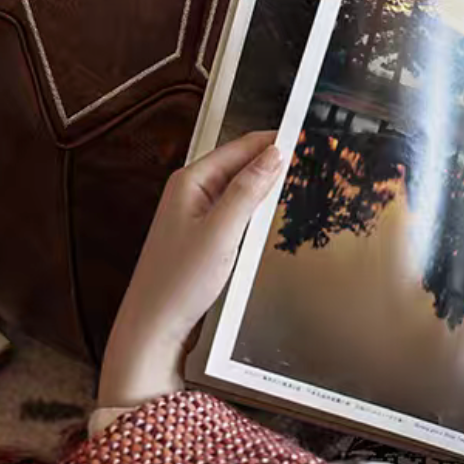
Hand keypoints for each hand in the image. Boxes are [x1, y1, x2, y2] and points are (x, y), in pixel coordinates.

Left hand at [97, 132, 282, 409]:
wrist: (153, 327)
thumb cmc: (177, 282)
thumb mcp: (220, 232)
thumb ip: (247, 191)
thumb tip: (274, 154)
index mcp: (190, 181)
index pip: (239, 147)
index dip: (273, 140)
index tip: (305, 135)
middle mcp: (190, 191)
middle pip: (239, 164)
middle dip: (271, 161)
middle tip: (310, 158)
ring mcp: (195, 214)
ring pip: (238, 189)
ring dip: (265, 185)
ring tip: (299, 180)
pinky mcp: (202, 236)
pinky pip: (234, 211)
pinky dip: (254, 209)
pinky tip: (271, 215)